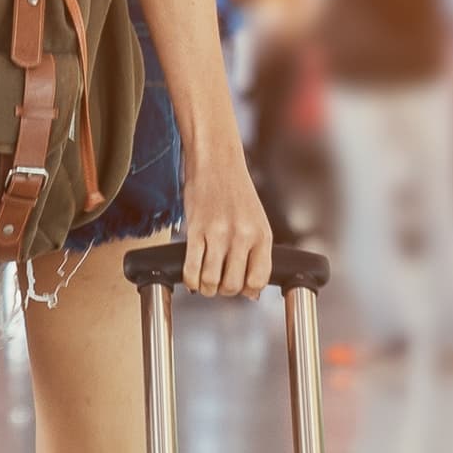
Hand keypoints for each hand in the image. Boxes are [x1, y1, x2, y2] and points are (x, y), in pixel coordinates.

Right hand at [179, 150, 276, 298]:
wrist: (216, 161)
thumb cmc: (234, 190)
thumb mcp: (255, 221)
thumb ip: (255, 253)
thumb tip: (252, 291)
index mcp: (261, 235)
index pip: (258, 279)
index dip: (247, 290)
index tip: (239, 287)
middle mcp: (242, 236)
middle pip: (232, 285)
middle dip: (223, 291)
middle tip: (218, 283)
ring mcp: (218, 233)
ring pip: (211, 280)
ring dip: (206, 288)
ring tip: (204, 281)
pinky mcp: (196, 230)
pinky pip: (191, 268)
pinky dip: (190, 279)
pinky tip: (191, 276)